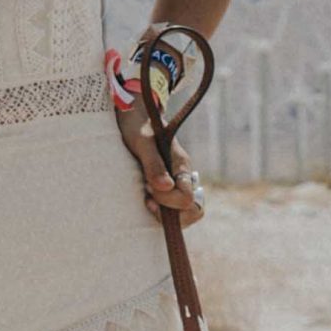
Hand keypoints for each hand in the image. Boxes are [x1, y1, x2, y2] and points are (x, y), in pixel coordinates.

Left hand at [116, 98, 204, 223]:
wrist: (136, 116)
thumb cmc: (139, 127)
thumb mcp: (143, 143)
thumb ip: (154, 164)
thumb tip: (165, 187)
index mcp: (182, 166)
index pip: (187, 198)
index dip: (168, 201)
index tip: (148, 188)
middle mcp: (184, 177)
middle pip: (194, 210)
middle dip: (170, 212)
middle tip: (149, 198)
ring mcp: (178, 183)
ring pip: (186, 213)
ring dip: (167, 214)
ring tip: (147, 200)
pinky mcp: (169, 187)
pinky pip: (175, 209)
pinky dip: (163, 211)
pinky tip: (147, 200)